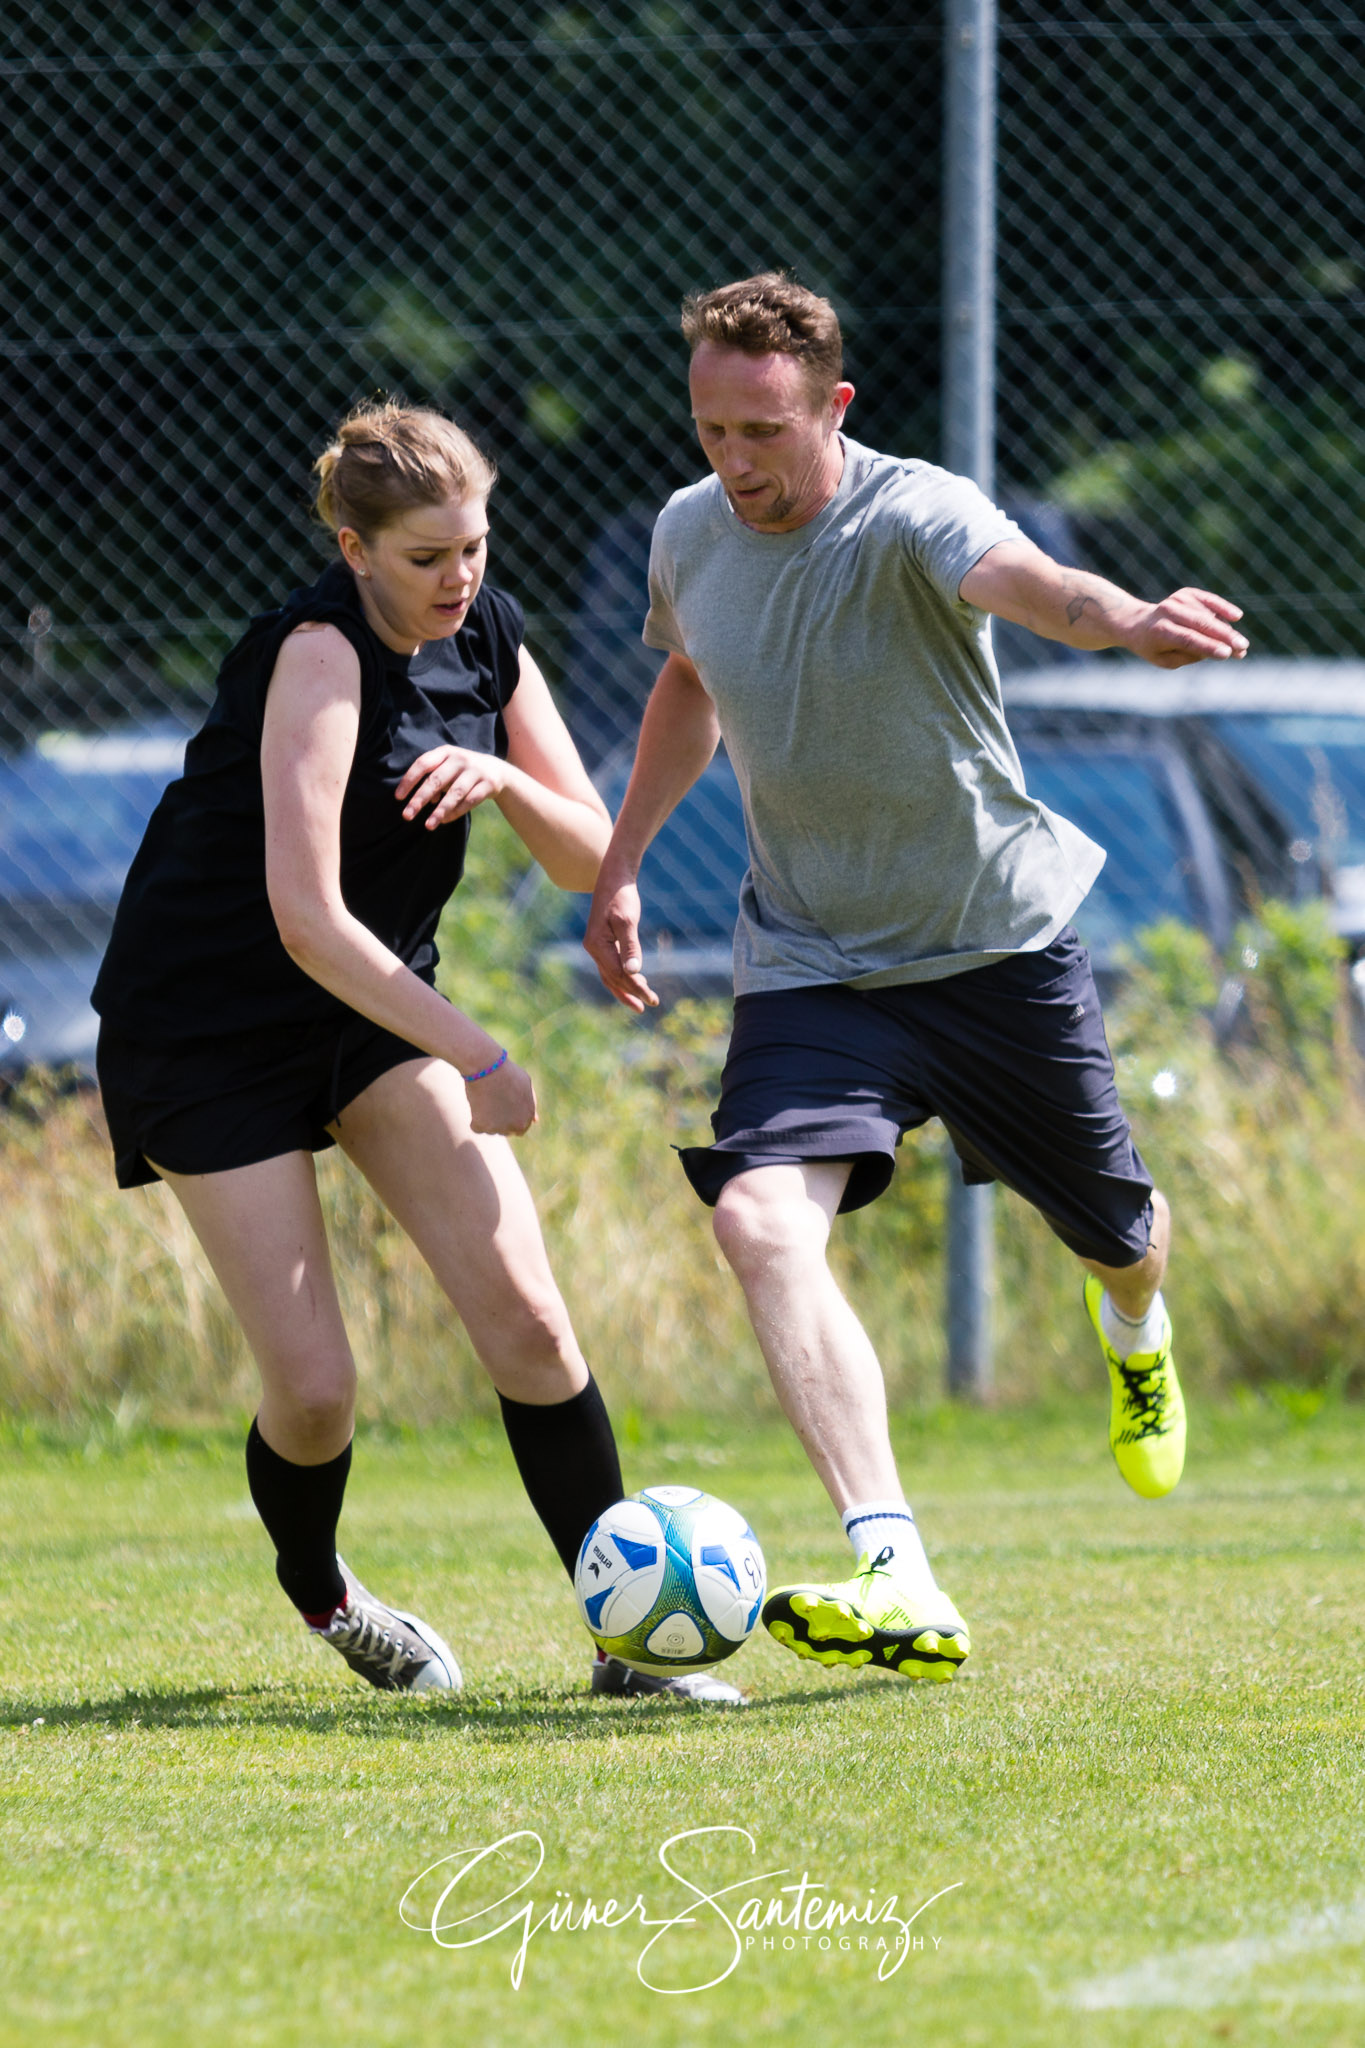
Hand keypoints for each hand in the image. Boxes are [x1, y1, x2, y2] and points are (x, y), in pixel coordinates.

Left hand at [396, 746, 506, 826]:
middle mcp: (460, 759)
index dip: (409, 780)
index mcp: (445, 752)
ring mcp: (475, 771)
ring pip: (454, 793)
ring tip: (428, 826)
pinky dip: (456, 812)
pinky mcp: (488, 784)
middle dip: (420, 799)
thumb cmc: (461, 771)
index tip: (398, 798)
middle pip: (436, 780)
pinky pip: (470, 801)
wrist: (496, 770)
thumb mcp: (447, 768)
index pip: (423, 764)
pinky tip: (444, 821)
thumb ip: (433, 780)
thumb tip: (422, 802)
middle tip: (406, 816)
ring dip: (440, 811)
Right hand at [465, 1056, 536, 1135]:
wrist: (487, 1067)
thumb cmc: (507, 1072)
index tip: (504, 1110)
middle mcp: (514, 1126)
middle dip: (500, 1121)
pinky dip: (475, 1118)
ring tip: (486, 1099)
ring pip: (491, 1129)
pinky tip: (477, 1103)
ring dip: (488, 1119)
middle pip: (506, 1131)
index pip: (521, 1128)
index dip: (512, 1119)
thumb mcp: (526, 1086)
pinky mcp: (481, 1126)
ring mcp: (498, 1128)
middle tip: (493, 1103)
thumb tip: (535, 1121)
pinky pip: (476, 1127)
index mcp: (527, 1118)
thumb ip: (531, 1104)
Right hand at [583, 876, 658, 1012]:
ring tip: (642, 1000)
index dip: (636, 989)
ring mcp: (597, 946)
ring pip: (610, 974)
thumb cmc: (622, 897)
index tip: (652, 999)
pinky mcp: (603, 942)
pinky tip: (636, 979)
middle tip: (648, 1006)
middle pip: (612, 979)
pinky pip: (612, 965)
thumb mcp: (628, 921)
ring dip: (625, 988)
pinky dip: (623, 976)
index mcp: (596, 945)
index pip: (618, 975)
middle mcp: (593, 948)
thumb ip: (630, 947)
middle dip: (630, 994)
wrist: (614, 878)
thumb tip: (633, 972)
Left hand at [1124, 589, 1248, 668]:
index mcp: (1160, 632)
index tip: (1227, 654)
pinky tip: (1237, 616)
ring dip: (1226, 629)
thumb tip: (1219, 648)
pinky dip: (1223, 607)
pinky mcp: (1186, 593)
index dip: (1208, 646)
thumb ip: (1190, 655)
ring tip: (1241, 646)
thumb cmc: (1154, 647)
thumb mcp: (1166, 660)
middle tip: (1243, 647)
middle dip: (1224, 636)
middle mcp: (1168, 612)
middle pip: (1201, 624)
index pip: (1188, 639)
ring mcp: (1177, 600)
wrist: (1138, 624)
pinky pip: (1209, 600)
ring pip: (1208, 614)